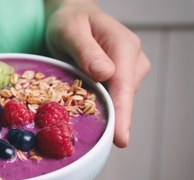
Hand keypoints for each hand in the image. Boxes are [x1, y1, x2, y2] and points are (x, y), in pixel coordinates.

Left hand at [45, 0, 150, 146]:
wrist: (73, 17)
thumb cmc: (70, 22)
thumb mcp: (70, 31)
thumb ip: (86, 51)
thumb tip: (105, 74)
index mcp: (124, 47)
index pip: (123, 86)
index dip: (121, 114)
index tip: (120, 138)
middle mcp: (132, 61)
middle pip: (121, 99)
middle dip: (106, 118)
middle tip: (87, 138)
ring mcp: (128, 72)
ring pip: (116, 101)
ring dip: (99, 111)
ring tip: (76, 113)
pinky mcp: (118, 80)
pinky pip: (110, 98)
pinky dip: (97, 106)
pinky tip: (82, 108)